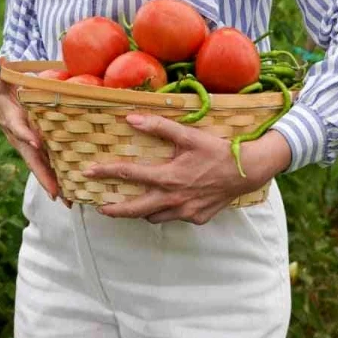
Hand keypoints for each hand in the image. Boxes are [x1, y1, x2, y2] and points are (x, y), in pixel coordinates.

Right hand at [0, 78, 64, 203]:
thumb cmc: (5, 88)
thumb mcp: (4, 79)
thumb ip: (5, 71)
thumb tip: (3, 59)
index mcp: (11, 118)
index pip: (17, 127)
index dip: (25, 134)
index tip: (35, 142)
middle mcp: (18, 137)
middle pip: (30, 158)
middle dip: (42, 175)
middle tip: (55, 192)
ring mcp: (27, 145)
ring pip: (39, 166)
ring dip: (51, 184)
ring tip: (67, 200)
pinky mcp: (36, 149)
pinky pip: (45, 165)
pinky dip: (55, 179)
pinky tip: (69, 193)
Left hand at [81, 113, 288, 223]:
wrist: (249, 171)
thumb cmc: (217, 150)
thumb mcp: (188, 135)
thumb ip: (159, 127)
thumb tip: (131, 119)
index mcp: (169, 177)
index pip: (130, 175)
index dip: (106, 172)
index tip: (88, 171)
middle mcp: (174, 199)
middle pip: (135, 209)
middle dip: (115, 210)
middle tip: (100, 207)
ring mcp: (186, 212)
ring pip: (154, 217)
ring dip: (141, 211)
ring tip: (130, 204)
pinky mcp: (197, 218)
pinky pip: (174, 218)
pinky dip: (165, 211)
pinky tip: (164, 201)